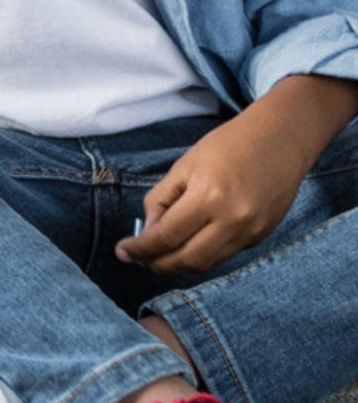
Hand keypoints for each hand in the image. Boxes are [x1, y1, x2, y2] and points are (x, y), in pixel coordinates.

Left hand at [115, 107, 310, 275]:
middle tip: (137, 258)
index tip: (122, 251)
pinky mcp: (262, 236)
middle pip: (187, 260)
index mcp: (209, 197)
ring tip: (158, 255)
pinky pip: (225, 254)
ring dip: (179, 264)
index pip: (166, 237)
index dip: (140, 249)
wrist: (281, 139)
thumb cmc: (228, 145)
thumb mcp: (185, 165)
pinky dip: (202, 253)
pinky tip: (189, 243)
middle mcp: (233, 220)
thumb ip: (161, 200)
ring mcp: (252, 232)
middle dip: (157, 263)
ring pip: (208, 263)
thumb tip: (148, 232)